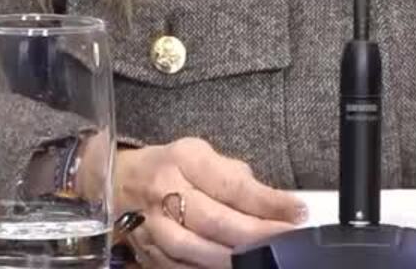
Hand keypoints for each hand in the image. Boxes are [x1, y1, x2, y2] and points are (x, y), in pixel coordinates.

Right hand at [113, 137, 306, 267]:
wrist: (117, 180)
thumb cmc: (171, 167)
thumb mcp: (204, 157)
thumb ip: (238, 179)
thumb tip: (278, 203)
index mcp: (185, 159)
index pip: (232, 184)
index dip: (268, 201)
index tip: (298, 211)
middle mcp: (165, 189)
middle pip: (215, 220)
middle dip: (257, 233)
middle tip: (288, 239)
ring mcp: (152, 224)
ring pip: (195, 249)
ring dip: (233, 258)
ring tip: (264, 258)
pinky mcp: (146, 250)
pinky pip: (178, 266)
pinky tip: (231, 268)